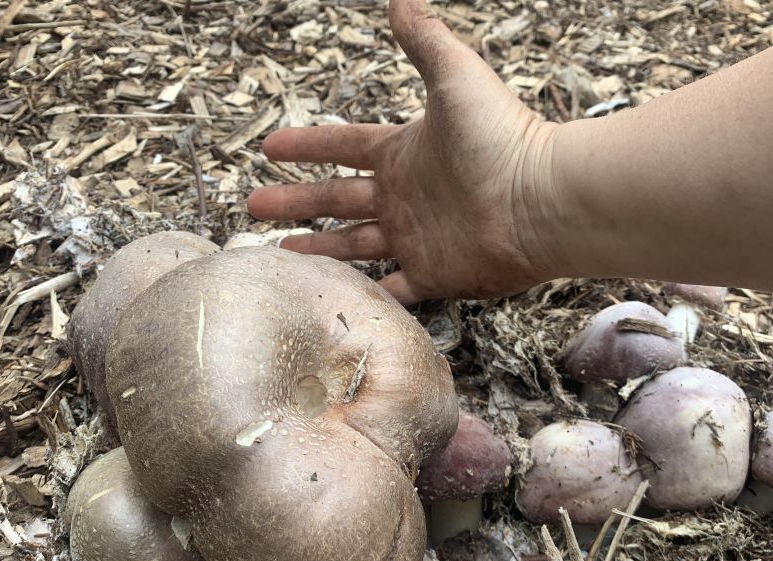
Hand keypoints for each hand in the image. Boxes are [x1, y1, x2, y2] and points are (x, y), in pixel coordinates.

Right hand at [247, 0, 560, 303]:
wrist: (539, 203)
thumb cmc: (501, 139)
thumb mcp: (455, 79)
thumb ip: (425, 41)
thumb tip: (399, 0)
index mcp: (402, 154)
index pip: (342, 148)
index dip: (306, 146)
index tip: (271, 148)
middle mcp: (403, 198)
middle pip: (336, 200)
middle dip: (295, 202)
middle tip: (255, 206)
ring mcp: (415, 239)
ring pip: (354, 246)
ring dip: (319, 249)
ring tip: (281, 252)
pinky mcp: (433, 275)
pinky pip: (392, 290)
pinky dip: (367, 294)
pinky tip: (337, 297)